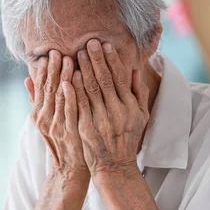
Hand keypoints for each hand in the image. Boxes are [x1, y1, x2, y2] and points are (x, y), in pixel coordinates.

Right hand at [25, 50, 87, 179]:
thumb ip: (36, 100)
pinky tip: (73, 80)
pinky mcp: (68, 132)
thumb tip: (27, 78)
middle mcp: (43, 119)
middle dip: (53, 69)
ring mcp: (55, 125)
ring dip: (62, 76)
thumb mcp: (46, 120)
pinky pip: (69, 109)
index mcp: (38, 114)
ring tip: (67, 59)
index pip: (40, 87)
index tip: (49, 53)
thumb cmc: (62, 141)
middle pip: (48, 89)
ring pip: (58, 96)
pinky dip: (70, 94)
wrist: (69, 167)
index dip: (44, 70)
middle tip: (57, 51)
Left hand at [72, 39, 148, 176]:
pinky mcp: (85, 128)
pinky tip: (69, 77)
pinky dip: (74, 90)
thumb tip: (134, 69)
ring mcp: (100, 120)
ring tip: (76, 54)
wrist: (114, 166)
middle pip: (104, 80)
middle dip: (95, 60)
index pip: (120, 78)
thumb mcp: (140, 116)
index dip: (112, 60)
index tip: (105, 45)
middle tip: (88, 43)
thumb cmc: (127, 138)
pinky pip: (79, 105)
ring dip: (82, 70)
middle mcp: (116, 111)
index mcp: (130, 106)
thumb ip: (138, 92)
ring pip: (90, 90)